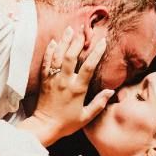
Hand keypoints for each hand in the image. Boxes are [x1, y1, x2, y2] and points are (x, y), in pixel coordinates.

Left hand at [27, 29, 112, 144]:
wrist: (44, 126)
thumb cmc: (66, 123)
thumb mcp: (86, 117)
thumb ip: (99, 103)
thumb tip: (111, 91)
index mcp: (77, 89)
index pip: (89, 67)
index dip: (96, 53)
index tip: (102, 42)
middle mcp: (64, 81)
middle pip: (71, 56)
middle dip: (77, 41)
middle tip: (83, 30)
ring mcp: (53, 79)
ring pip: (58, 56)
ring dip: (64, 41)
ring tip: (70, 29)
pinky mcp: (44, 80)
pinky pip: (46, 62)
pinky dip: (50, 51)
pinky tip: (54, 42)